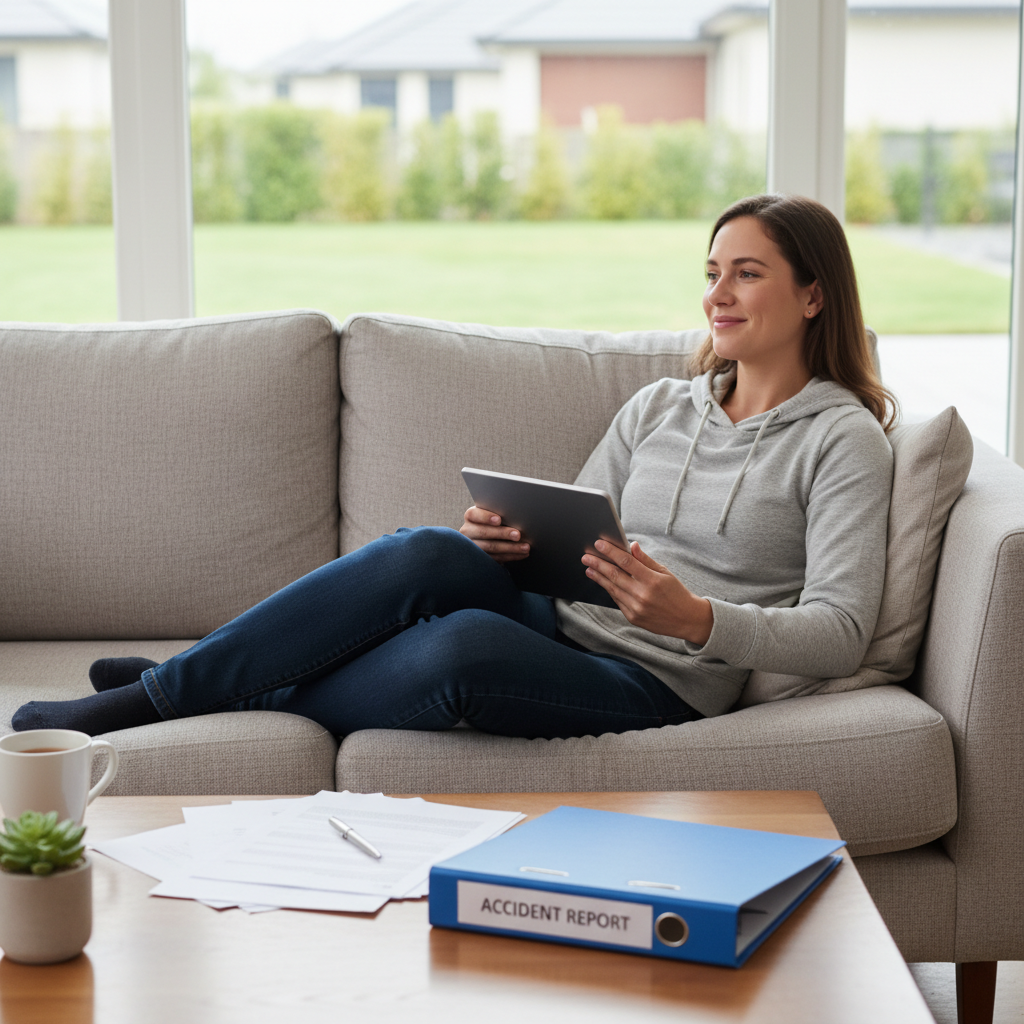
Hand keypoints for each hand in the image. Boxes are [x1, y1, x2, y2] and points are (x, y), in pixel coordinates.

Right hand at [460, 505, 530, 562]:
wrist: (488, 537)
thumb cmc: (493, 521)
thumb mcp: (492, 515)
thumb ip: (499, 513)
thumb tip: (517, 516)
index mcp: (471, 516)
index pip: (474, 514)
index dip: (486, 517)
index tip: (499, 520)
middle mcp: (468, 531)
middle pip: (484, 532)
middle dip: (502, 534)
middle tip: (518, 535)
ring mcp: (472, 546)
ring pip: (490, 547)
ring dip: (510, 548)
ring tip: (525, 547)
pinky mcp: (480, 558)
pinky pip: (495, 558)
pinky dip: (510, 556)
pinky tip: (521, 554)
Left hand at [583, 540, 712, 644]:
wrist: (687, 619)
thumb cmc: (677, 593)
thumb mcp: (665, 572)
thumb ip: (646, 560)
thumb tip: (631, 545)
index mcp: (652, 580)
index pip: (626, 561)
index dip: (610, 551)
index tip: (598, 544)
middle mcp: (642, 595)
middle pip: (615, 575)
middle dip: (598, 564)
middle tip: (586, 556)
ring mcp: (636, 608)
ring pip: (612, 589)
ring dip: (599, 578)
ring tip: (589, 568)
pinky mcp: (633, 617)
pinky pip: (617, 600)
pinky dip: (609, 590)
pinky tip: (603, 582)